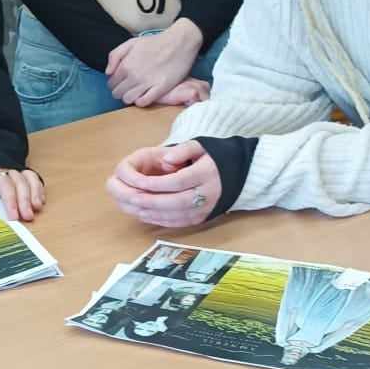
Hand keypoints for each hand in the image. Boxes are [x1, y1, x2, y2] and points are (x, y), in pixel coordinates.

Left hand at [0, 166, 45, 222]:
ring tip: (36, 209)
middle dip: (25, 201)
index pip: (5, 185)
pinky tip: (39, 200)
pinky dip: (37, 187)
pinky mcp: (17, 167)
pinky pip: (32, 175)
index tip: (14, 216)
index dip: (11, 200)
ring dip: (34, 194)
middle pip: (20, 183)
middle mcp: (4, 165)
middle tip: (28, 217)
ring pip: (28, 178)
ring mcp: (13, 165)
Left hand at [105, 22, 203, 106]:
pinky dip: (141, 101)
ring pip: (129, 99)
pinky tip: (144, 96)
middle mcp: (134, 75)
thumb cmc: (156, 42)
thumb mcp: (131, 42)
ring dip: (130, 98)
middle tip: (128, 87)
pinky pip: (144, 102)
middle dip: (120, 92)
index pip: (111, 83)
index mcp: (126, 64)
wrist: (180, 42)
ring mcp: (147, 82)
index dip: (115, 84)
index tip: (121, 82)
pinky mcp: (161, 88)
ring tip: (136, 92)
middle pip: (118, 93)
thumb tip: (108, 72)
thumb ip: (115, 56)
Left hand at [106, 141, 221, 229]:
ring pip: (175, 216)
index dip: (157, 184)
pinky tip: (143, 213)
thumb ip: (184, 149)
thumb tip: (167, 158)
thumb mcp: (202, 145)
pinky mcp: (200, 219)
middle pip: (176, 202)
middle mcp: (206, 195)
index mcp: (206, 174)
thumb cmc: (214, 158)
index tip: (138, 182)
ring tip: (132, 206)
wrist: (238, 175)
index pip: (179, 182)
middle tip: (131, 198)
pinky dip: (158, 220)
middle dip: (151, 201)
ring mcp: (204, 210)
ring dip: (151, 213)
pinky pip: (177, 223)